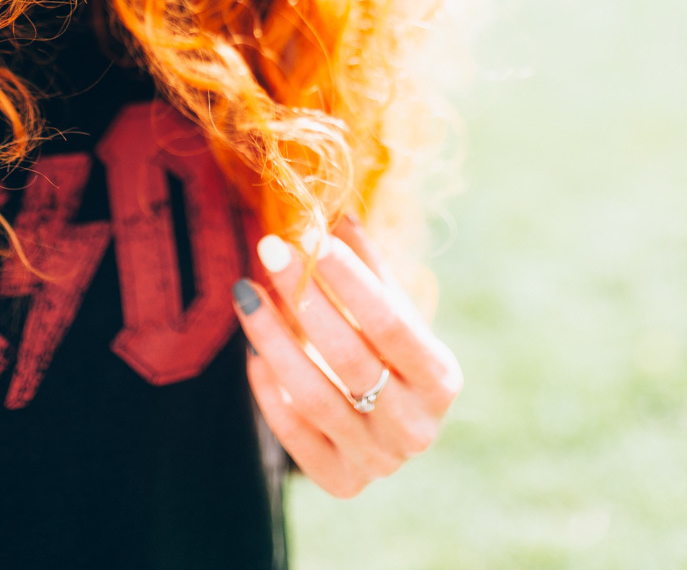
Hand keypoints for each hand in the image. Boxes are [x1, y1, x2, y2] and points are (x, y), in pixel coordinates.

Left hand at [232, 216, 461, 497]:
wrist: (393, 421)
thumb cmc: (390, 349)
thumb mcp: (390, 303)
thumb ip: (366, 260)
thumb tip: (332, 204)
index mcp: (441, 378)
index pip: (392, 324)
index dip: (350, 280)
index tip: (310, 237)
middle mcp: (417, 427)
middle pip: (351, 359)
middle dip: (304, 298)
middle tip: (269, 248)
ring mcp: (379, 461)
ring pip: (313, 395)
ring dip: (273, 337)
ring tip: (245, 290)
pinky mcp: (341, 482)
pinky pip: (293, 434)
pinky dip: (268, 388)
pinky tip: (253, 346)